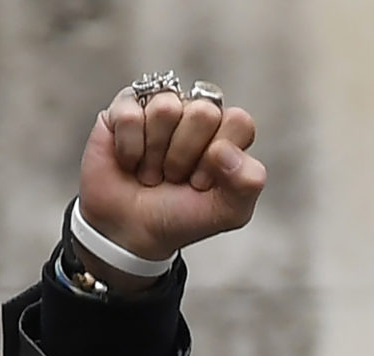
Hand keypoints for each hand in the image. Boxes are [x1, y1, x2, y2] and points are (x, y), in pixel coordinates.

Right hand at [77, 84, 266, 268]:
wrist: (134, 232)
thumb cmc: (182, 217)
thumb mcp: (229, 212)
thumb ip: (248, 183)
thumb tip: (226, 149)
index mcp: (227, 133)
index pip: (239, 122)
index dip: (220, 159)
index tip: (203, 183)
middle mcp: (196, 113)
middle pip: (204, 112)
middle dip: (186, 156)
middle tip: (176, 177)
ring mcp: (160, 105)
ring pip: (166, 108)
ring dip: (156, 154)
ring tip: (153, 171)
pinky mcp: (124, 106)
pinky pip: (130, 115)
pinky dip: (130, 149)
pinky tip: (131, 162)